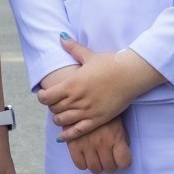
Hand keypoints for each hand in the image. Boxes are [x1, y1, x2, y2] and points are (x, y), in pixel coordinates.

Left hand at [36, 35, 162, 140]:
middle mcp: (76, 99)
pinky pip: (77, 131)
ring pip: (63, 121)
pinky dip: (67, 135)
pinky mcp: (97, 120)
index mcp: (72, 84)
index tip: (44, 94)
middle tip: (55, 103)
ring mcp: (86, 111)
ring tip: (60, 115)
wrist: (130, 74)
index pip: (47, 96)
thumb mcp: (89, 55)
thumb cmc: (111, 63)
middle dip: (52, 106)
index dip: (42, 97)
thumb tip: (61, 37)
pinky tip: (62, 136)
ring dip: (58, 119)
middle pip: (54, 109)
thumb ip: (73, 48)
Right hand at [65, 116, 131, 173]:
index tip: (120, 158)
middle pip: (110, 168)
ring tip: (97, 156)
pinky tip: (86, 155)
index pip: (124, 162)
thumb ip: (122, 138)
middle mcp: (102, 143)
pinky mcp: (73, 145)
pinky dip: (84, 163)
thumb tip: (121, 153)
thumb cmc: (104, 110)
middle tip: (108, 157)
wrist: (83, 98)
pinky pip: (80, 165)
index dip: (123, 162)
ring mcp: (87, 145)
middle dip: (111, 164)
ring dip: (98, 165)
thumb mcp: (118, 122)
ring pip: (95, 169)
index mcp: (116, 136)